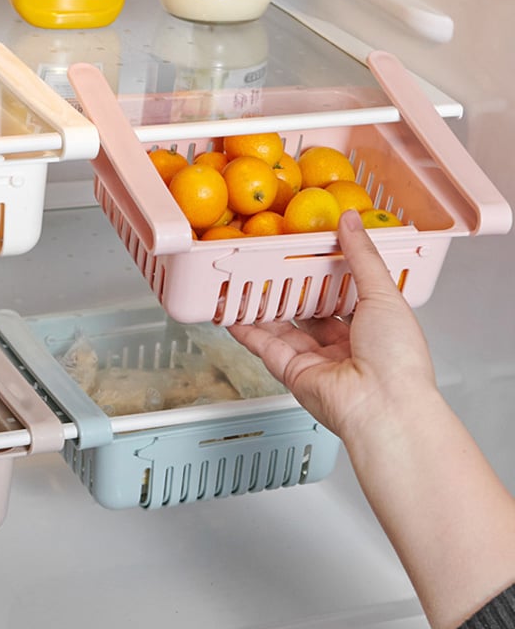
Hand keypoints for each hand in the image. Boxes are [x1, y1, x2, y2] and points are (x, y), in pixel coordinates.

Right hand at [228, 209, 436, 438]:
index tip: (307, 253)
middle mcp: (343, 347)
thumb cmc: (397, 358)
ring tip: (243, 282)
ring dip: (262, 308)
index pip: (343, 297)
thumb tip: (350, 222)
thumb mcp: (384, 293)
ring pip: (282, 328)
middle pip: (309, 313)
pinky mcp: (293, 373)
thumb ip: (362, 256)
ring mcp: (316, 361)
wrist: (383, 406)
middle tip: (270, 265)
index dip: (324, 275)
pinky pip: (265, 346)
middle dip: (290, 291)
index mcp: (372, 329)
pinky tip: (231, 312)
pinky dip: (246, 329)